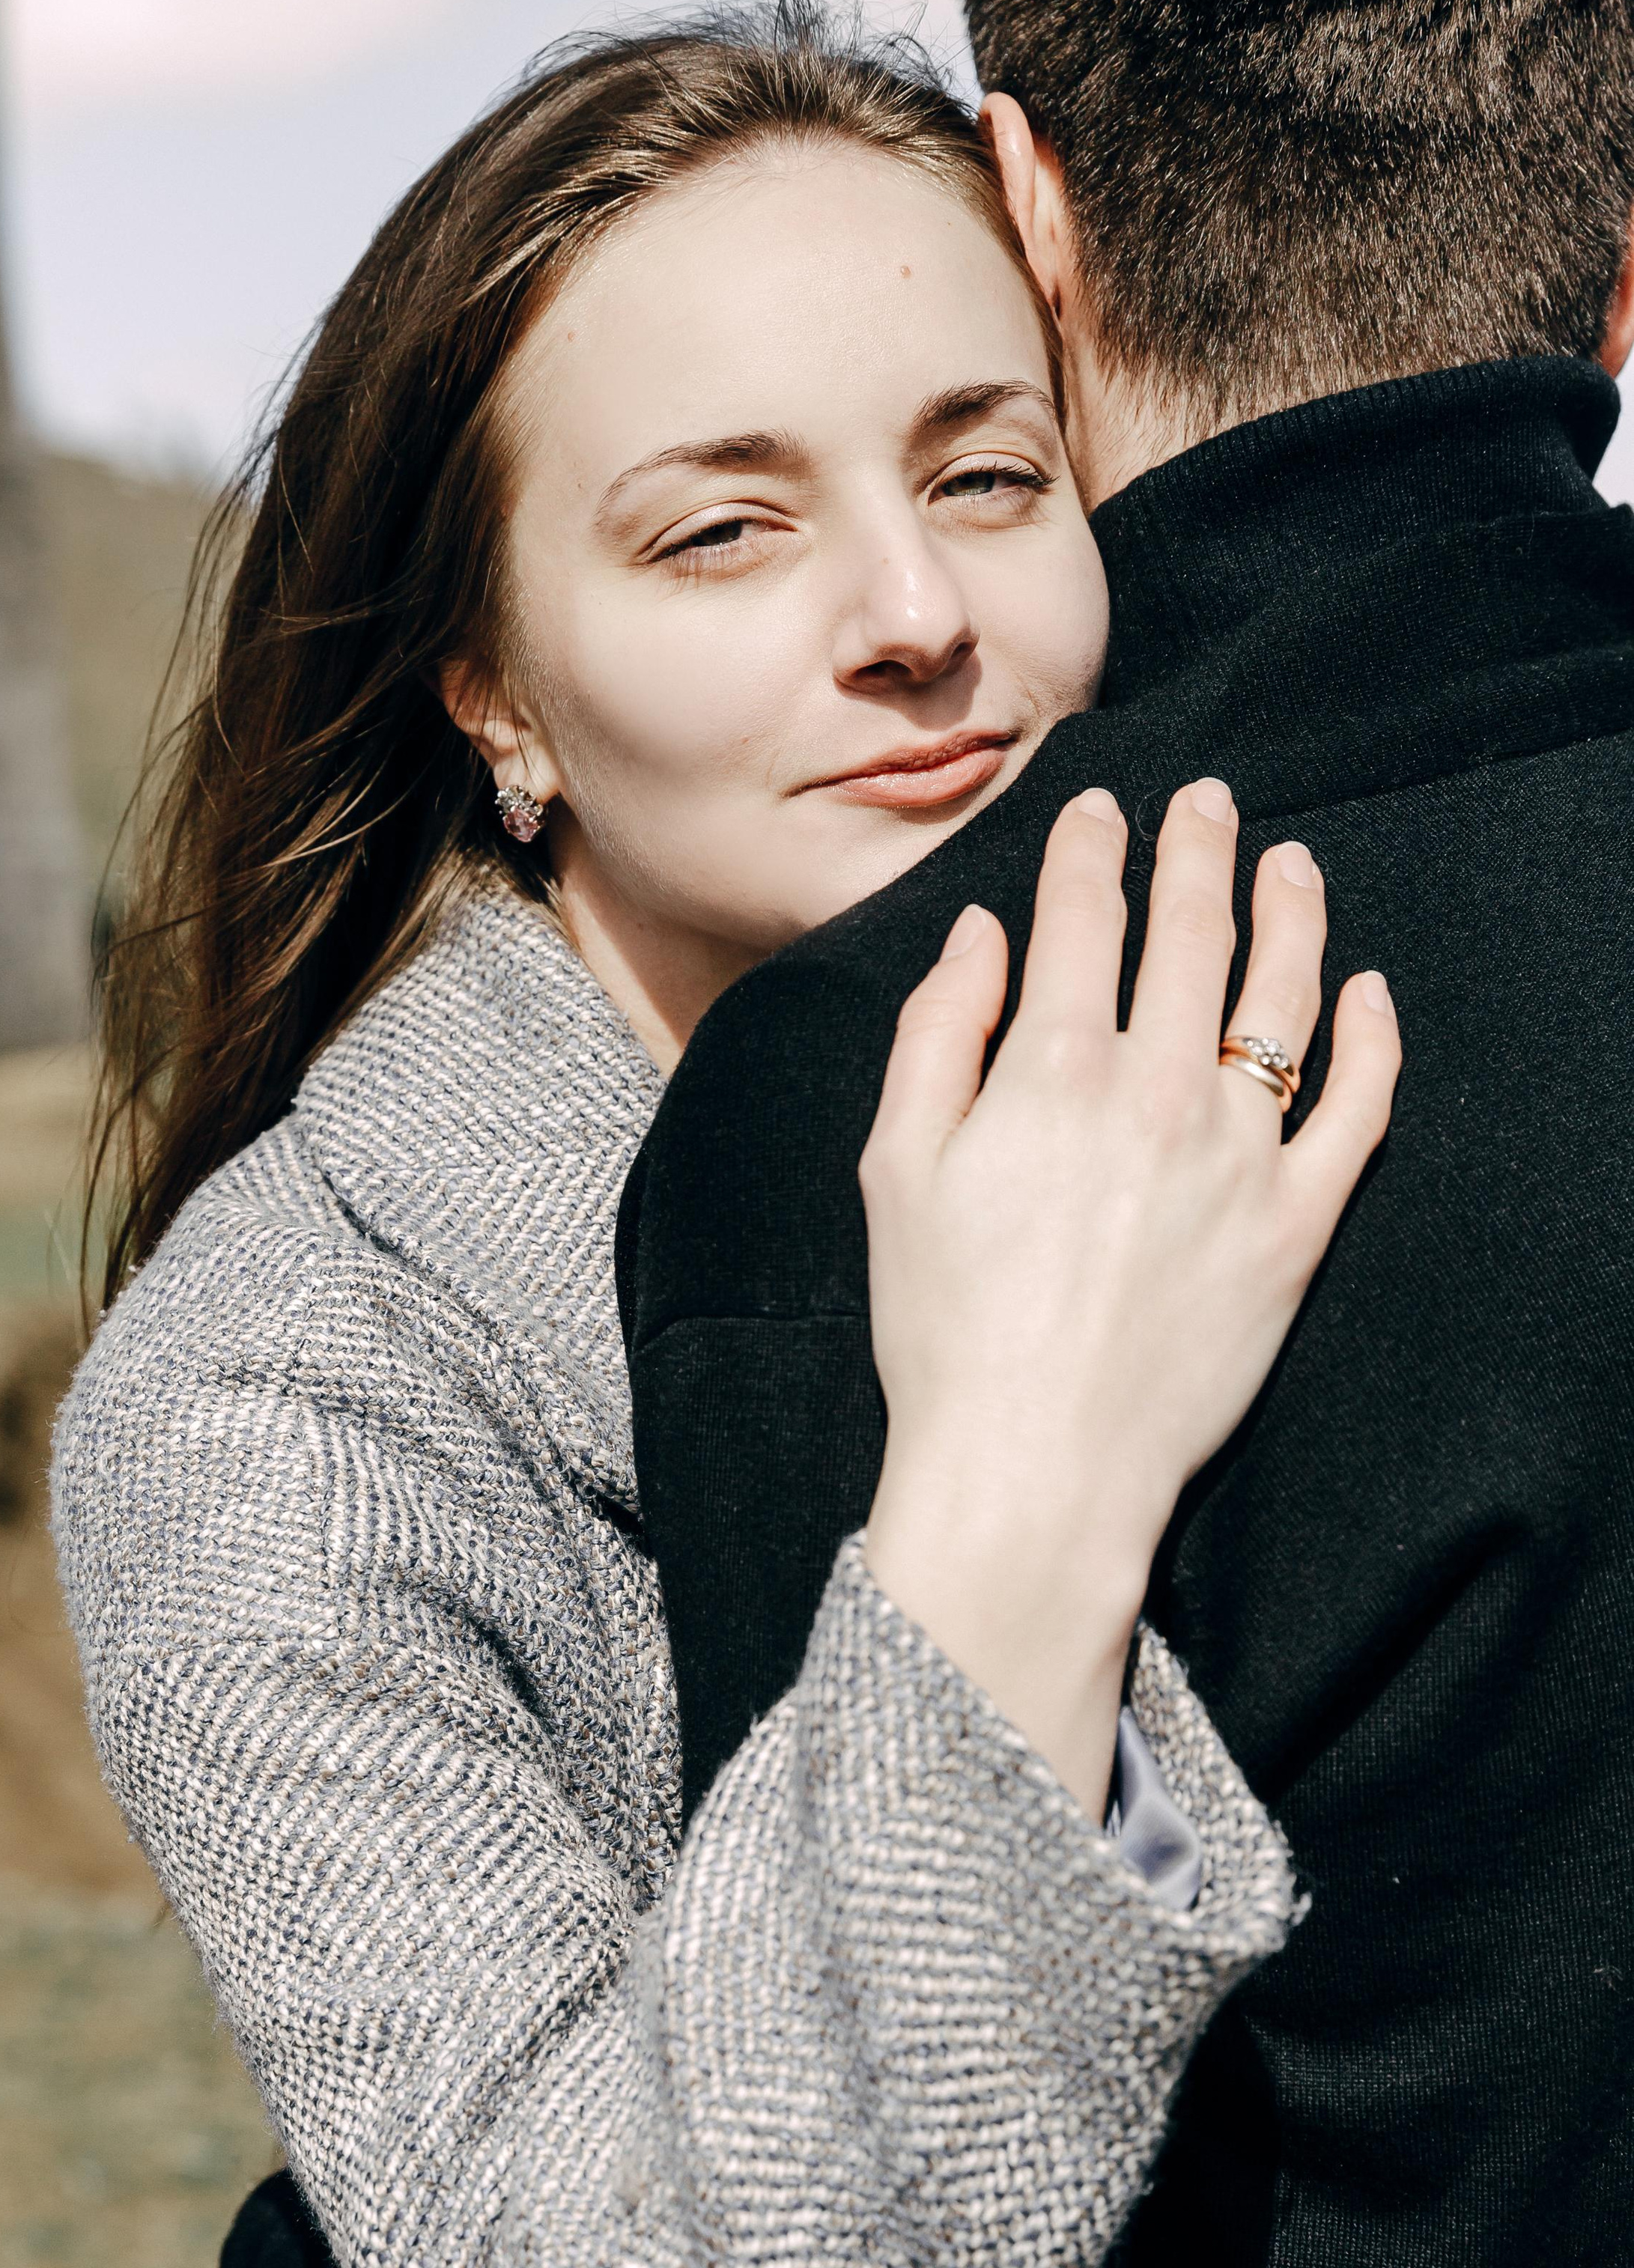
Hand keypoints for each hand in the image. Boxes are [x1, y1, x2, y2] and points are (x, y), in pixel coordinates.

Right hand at [861, 779, 1400, 1817]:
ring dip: (1292, 912)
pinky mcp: (1298, 1224)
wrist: (1034, 1466)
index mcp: (1051, 1069)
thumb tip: (980, 935)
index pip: (1081, 916)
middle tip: (1208, 801)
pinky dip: (1371, 1039)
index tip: (1096, 808)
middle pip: (1191, 932)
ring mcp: (1241, 1155)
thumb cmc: (945, 1326)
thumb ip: (936, 1036)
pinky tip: (1365, 992)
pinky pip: (1357, 1109)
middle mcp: (1158, 1091)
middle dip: (1197, 849)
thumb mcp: (896, 1169)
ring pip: (1286, 996)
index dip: (1089, 847)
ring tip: (1293, 863)